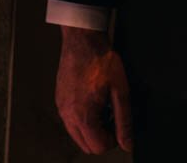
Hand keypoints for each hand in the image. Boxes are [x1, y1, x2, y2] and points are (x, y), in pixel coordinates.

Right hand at [55, 25, 133, 154]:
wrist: (82, 38)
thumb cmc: (101, 60)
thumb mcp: (120, 91)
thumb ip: (124, 121)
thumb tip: (127, 144)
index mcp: (83, 115)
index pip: (99, 147)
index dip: (114, 139)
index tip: (118, 121)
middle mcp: (67, 114)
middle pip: (86, 146)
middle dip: (102, 136)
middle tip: (111, 115)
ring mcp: (61, 107)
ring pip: (77, 135)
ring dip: (92, 129)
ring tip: (103, 106)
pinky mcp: (59, 99)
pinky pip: (70, 121)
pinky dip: (82, 118)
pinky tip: (92, 99)